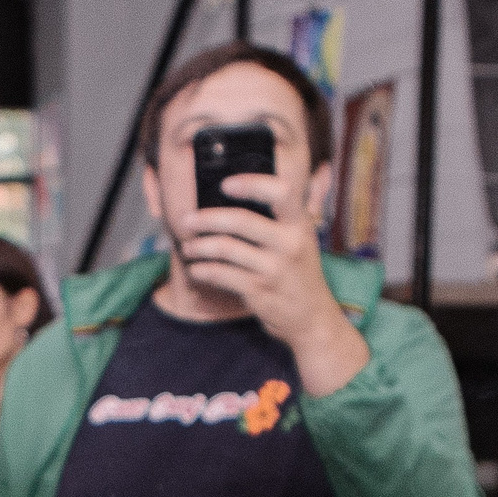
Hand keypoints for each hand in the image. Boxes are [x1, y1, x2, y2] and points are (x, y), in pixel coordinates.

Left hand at [172, 173, 368, 397]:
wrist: (311, 317)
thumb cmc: (300, 273)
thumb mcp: (304, 238)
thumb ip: (291, 212)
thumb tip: (288, 179)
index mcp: (300, 223)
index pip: (281, 192)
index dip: (252, 183)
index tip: (225, 183)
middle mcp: (289, 243)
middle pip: (241, 221)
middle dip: (208, 219)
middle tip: (186, 219)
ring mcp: (273, 268)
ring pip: (227, 249)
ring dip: (200, 247)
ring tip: (188, 246)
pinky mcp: (259, 291)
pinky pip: (223, 275)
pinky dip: (204, 271)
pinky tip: (196, 269)